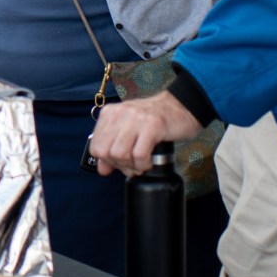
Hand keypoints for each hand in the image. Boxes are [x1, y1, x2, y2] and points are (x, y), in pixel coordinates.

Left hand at [87, 91, 203, 175]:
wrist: (181, 106)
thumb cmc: (153, 120)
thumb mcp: (128, 131)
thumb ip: (112, 148)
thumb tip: (102, 170)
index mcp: (109, 114)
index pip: (95, 147)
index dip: (107, 161)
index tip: (120, 161)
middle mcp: (119, 114)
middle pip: (105, 152)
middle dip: (119, 165)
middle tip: (132, 164)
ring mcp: (135, 118)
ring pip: (120, 154)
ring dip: (132, 166)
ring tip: (141, 163)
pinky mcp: (152, 126)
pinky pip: (139, 155)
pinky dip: (143, 164)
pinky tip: (149, 161)